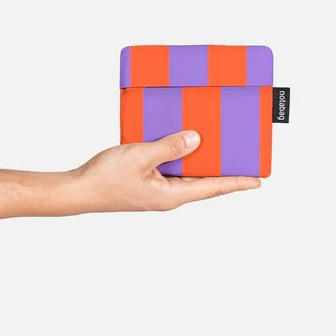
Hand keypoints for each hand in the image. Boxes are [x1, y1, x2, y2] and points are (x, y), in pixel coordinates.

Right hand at [69, 131, 260, 211]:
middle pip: (203, 181)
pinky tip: (182, 143)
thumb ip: (170, 147)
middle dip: (223, 171)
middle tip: (241, 158)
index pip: (212, 188)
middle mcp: (169, 195)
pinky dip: (181, 156)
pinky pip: (172, 168)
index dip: (236, 183)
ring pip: (187, 174)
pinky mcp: (148, 181)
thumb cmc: (106, 178)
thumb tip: (196, 139)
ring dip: (201, 162)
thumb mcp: (141, 157)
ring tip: (217, 148)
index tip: (257, 181)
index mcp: (171, 195)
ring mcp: (158, 189)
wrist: (79, 189)